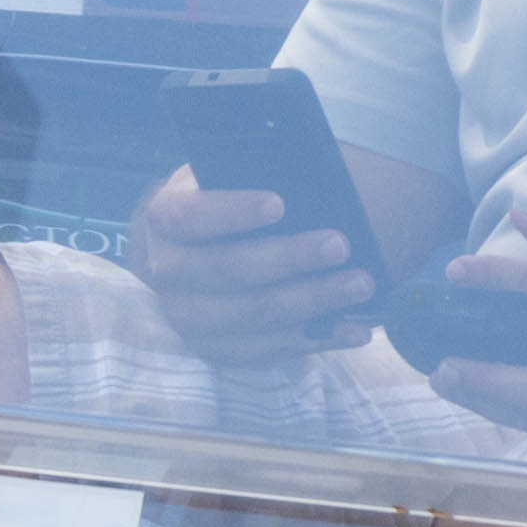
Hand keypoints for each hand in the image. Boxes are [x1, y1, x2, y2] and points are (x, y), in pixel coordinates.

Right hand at [129, 167, 371, 366]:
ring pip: (252, 317)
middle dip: (289, 259)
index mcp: (164, 219)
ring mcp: (189, 319)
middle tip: (341, 245)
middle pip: (228, 271)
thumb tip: (307, 181)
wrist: (199, 247)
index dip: (232, 212)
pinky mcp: (218, 351)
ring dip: (312, 301)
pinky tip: (355, 328)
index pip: (189, 217)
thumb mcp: (227, 179)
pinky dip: (318, 339)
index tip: (280, 204)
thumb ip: (253, 176)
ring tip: (361, 286)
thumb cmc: (228, 202)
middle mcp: (166, 273)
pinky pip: (270, 351)